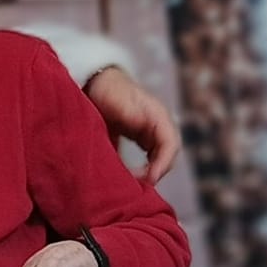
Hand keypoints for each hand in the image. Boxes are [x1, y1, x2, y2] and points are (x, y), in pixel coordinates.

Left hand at [84, 66, 181, 186]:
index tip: (149, 179)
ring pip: (158, 158)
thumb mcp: (121, 106)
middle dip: (155, 172)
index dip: (162, 164)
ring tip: (134, 184)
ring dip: (150, 172)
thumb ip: (133, 123)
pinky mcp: (139, 137)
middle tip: (138, 186)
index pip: (170, 144)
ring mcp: (150, 131)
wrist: (96, 80)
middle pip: (167, 155)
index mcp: (158, 116)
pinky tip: (130, 177)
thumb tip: (143, 145)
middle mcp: (159, 125)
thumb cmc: (108, 90)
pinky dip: (142, 168)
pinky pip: (148, 157)